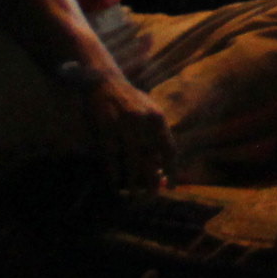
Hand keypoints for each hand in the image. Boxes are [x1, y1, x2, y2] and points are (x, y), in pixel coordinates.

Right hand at [78, 70, 175, 192]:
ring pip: (132, 160)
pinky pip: (111, 156)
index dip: (172, 170)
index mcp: (158, 118)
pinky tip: (114, 183)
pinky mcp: (105, 127)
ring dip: (133, 181)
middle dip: (153, 180)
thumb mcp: (148, 112)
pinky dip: (113, 172)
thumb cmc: (129, 101)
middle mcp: (144, 121)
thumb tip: (162, 166)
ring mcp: (125, 124)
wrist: (104, 81)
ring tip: (132, 195)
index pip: (169, 149)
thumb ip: (156, 135)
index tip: (172, 186)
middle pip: (153, 158)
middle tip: (151, 197)